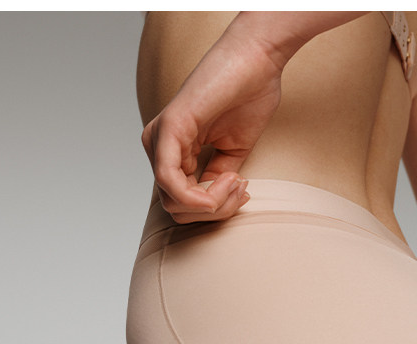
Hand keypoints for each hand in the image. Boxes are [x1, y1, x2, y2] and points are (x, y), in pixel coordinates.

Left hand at [140, 21, 284, 223]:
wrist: (257, 61)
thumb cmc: (248, 96)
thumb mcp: (232, 152)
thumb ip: (216, 178)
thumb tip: (211, 204)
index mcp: (172, 150)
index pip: (180, 203)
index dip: (215, 209)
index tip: (243, 192)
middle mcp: (159, 144)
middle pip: (175, 209)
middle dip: (214, 210)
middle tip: (241, 189)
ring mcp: (159, 137)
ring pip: (173, 202)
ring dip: (213, 203)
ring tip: (237, 181)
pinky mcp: (168, 129)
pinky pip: (170, 183)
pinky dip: (201, 195)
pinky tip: (227, 180)